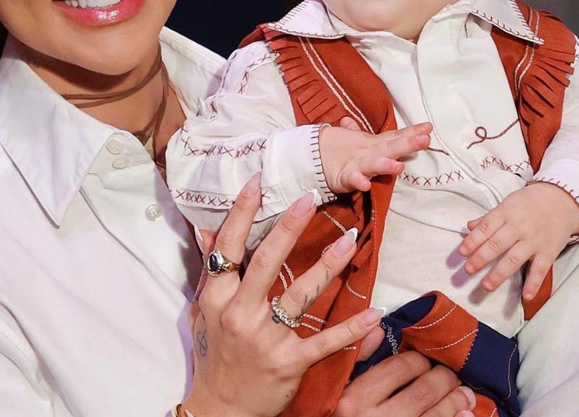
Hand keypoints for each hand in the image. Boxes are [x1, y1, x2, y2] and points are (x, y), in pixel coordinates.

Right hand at [182, 173, 383, 416]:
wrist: (220, 409)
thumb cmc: (214, 355)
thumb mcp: (204, 312)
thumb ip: (209, 271)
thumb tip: (206, 229)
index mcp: (218, 299)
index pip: (229, 249)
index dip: (241, 214)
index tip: (257, 182)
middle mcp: (240, 315)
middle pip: (266, 263)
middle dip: (288, 229)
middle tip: (309, 199)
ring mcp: (266, 339)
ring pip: (300, 295)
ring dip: (326, 266)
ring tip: (349, 240)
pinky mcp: (289, 363)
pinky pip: (324, 342)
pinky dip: (350, 330)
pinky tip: (374, 313)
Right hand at [320, 116, 431, 192]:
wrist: (311, 155)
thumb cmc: (341, 149)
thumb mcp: (360, 141)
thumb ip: (373, 133)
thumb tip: (372, 119)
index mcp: (375, 144)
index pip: (396, 137)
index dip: (412, 133)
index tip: (429, 127)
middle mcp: (369, 152)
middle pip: (391, 147)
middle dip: (408, 144)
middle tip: (424, 139)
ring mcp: (357, 164)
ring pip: (373, 164)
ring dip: (385, 165)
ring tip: (398, 166)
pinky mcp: (343, 176)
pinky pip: (352, 179)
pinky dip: (358, 181)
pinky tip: (366, 184)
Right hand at [333, 351, 475, 416]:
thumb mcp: (335, 390)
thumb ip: (356, 358)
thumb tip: (379, 328)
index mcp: (354, 400)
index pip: (399, 368)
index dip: (420, 360)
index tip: (426, 361)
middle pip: (423, 392)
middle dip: (444, 380)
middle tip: (451, 376)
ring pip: (434, 416)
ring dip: (456, 402)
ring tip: (464, 395)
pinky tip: (464, 415)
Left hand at [458, 182, 578, 299]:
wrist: (563, 199)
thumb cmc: (531, 202)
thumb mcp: (509, 203)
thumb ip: (489, 217)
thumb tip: (470, 226)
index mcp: (507, 213)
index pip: (487, 228)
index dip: (473, 241)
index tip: (462, 253)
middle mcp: (519, 227)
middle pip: (497, 244)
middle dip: (481, 258)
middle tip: (468, 270)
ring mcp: (534, 241)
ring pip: (514, 259)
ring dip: (499, 274)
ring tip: (486, 286)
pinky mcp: (548, 252)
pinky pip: (541, 269)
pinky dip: (534, 283)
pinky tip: (526, 296)